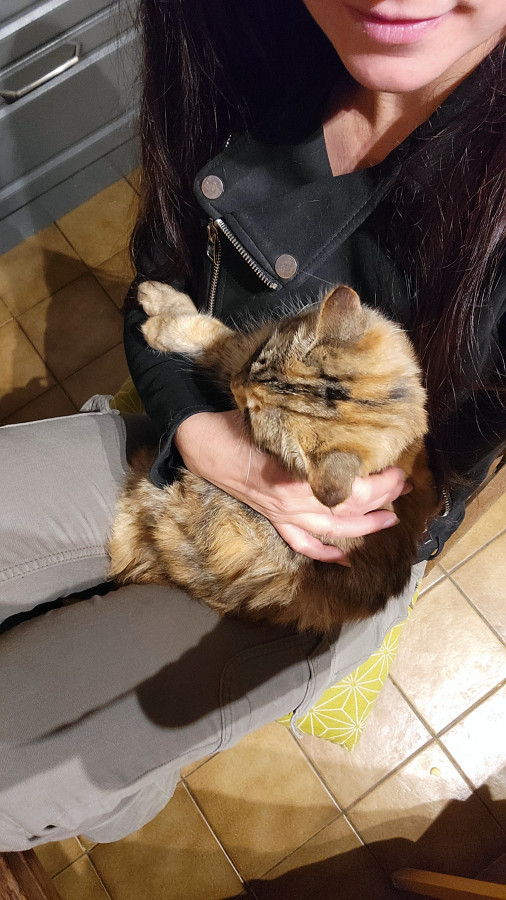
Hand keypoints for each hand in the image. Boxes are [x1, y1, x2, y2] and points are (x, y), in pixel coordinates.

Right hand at [175, 410, 407, 563]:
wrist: (202, 443)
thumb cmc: (240, 425)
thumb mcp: (277, 421)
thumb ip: (311, 431)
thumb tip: (351, 428)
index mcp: (298, 478)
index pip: (351, 488)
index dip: (380, 483)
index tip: (400, 469)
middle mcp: (294, 502)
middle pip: (348, 509)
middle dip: (382, 500)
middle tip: (405, 487)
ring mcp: (283, 514)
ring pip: (331, 530)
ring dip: (363, 529)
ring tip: (389, 521)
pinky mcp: (273, 518)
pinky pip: (301, 543)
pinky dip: (324, 554)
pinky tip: (345, 561)